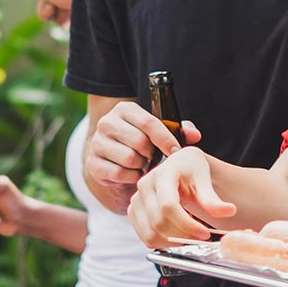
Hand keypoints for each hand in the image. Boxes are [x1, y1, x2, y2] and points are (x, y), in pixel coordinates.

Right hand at [85, 102, 201, 206]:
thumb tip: (195, 135)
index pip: (149, 123)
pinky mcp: (92, 163)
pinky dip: (131, 177)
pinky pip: (120, 173)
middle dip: (152, 154)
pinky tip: (132, 172)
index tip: (177, 152)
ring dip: (142, 166)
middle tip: (153, 157)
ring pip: (130, 159)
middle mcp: (106, 122)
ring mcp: (97, 143)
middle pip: (140, 142)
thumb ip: (179, 130)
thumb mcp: (159, 132)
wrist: (112, 157)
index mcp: (124, 109)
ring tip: (142, 163)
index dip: (166, 139)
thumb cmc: (141, 141)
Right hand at [127, 147, 235, 247]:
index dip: (187, 224)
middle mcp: (145, 186)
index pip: (168, 206)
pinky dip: (163, 243)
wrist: (179, 166)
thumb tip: (229, 211)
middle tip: (202, 236)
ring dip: (173, 242)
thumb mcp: (204, 177)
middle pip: (159, 222)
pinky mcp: (133, 212)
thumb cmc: (191, 170)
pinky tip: (177, 235)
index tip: (204, 233)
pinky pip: (146, 237)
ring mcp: (136, 200)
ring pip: (151, 233)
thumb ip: (212, 197)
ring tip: (190, 236)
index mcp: (163, 174)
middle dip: (183, 235)